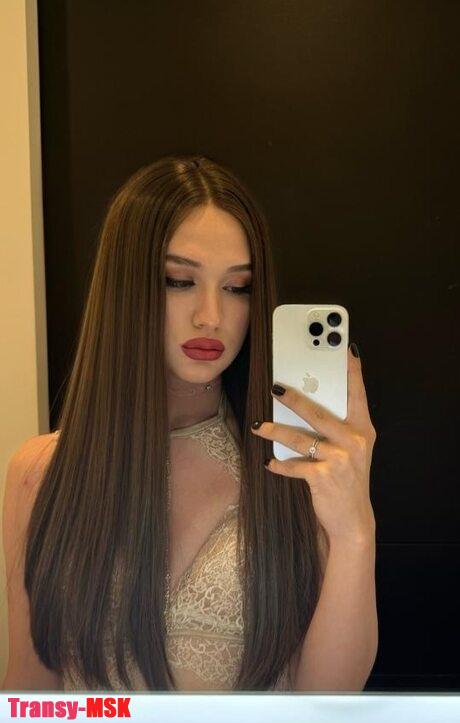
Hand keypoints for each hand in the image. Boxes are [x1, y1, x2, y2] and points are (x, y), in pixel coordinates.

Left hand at [251, 346, 376, 543]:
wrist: (353, 520)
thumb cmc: (347, 478)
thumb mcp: (352, 449)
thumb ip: (337, 426)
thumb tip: (304, 401)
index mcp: (363, 429)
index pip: (357, 393)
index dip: (352, 370)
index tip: (346, 348)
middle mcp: (354, 441)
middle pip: (319, 413)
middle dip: (296, 399)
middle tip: (276, 388)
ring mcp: (340, 459)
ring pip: (301, 438)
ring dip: (276, 431)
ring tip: (260, 426)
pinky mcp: (324, 477)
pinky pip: (295, 465)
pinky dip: (280, 464)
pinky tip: (270, 463)